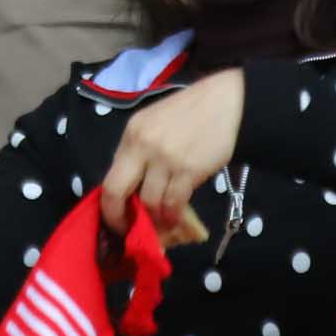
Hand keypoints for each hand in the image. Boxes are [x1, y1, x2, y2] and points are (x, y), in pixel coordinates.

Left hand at [99, 68, 243, 237]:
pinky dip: (173, 216)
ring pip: (149, 202)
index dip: (109, 206)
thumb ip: (139, 153)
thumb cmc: (190, 113)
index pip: (109, 178)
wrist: (227, 103)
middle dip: (120, 217)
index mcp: (131, 134)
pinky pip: (174, 202)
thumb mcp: (153, 124)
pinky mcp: (188, 170)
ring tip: (162, 224)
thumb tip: (131, 190)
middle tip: (130, 231)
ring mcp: (165, 158)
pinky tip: (176, 218)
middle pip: (117, 191)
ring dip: (155, 219)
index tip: (116, 221)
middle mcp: (142, 146)